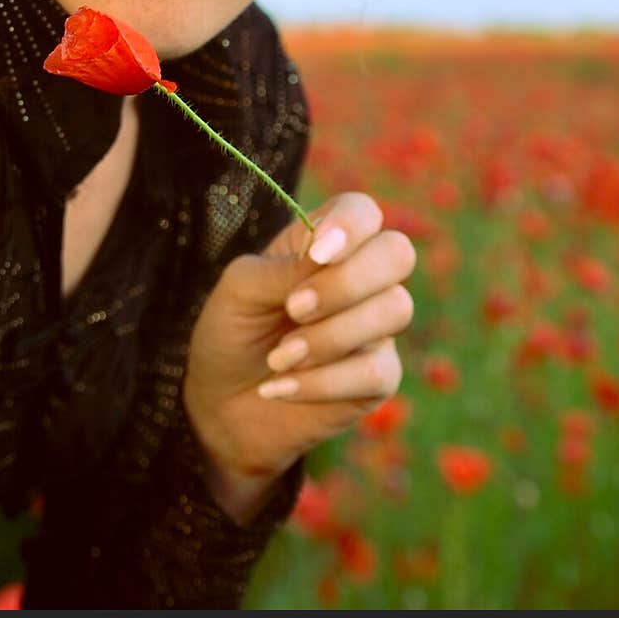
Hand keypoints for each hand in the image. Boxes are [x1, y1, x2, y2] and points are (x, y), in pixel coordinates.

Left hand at [182, 192, 415, 486]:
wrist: (221, 404)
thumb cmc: (231, 332)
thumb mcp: (240, 290)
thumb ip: (282, 269)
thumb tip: (325, 257)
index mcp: (325, 244)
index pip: (363, 212)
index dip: (350, 225)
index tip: (317, 252)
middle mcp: (360, 279)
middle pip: (397, 253)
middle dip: (349, 280)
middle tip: (294, 309)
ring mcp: (376, 328)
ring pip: (395, 309)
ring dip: (330, 336)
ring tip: (278, 358)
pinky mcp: (379, 378)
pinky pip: (377, 371)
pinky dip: (322, 382)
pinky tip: (280, 388)